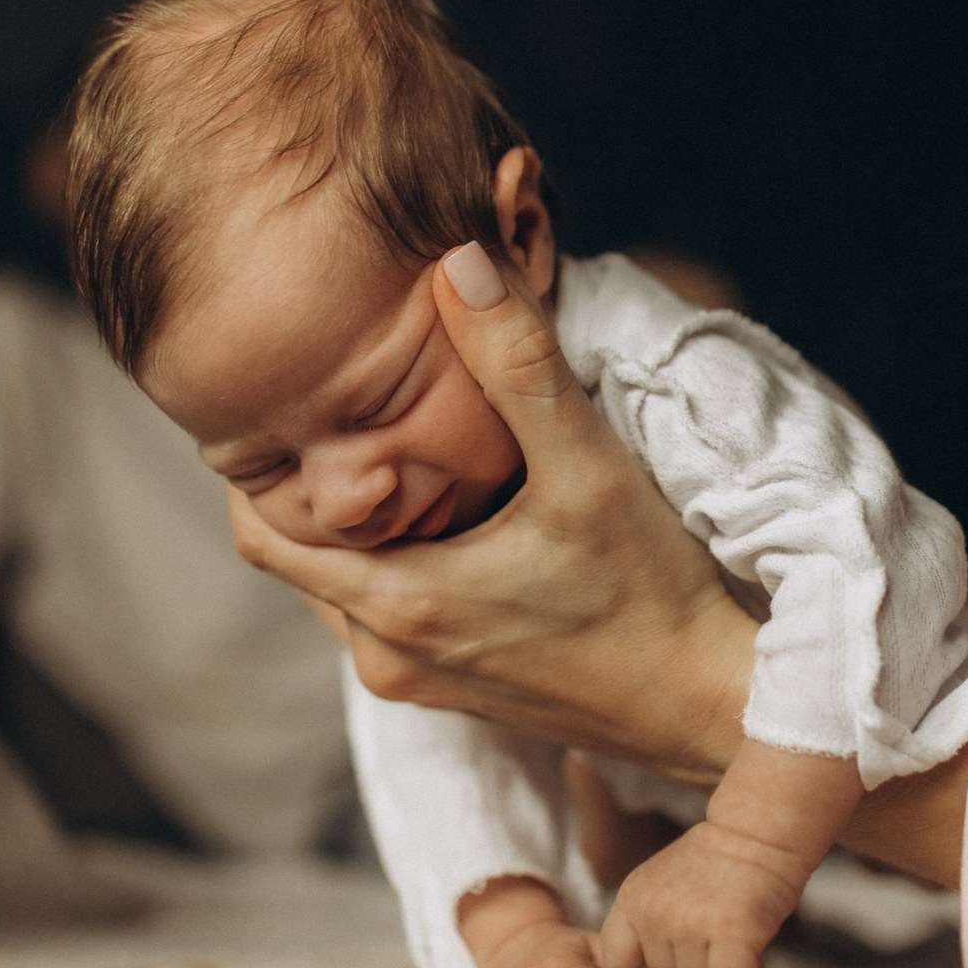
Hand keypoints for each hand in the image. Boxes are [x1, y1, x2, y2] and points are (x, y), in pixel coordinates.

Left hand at [228, 243, 754, 783]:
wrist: (707, 703)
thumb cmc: (652, 589)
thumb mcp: (587, 467)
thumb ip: (519, 365)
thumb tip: (458, 263)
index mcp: (400, 603)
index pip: (264, 535)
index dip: (260, 469)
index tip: (291, 407)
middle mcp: (390, 656)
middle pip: (299, 561)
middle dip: (310, 495)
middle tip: (343, 420)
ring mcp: (421, 683)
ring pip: (341, 592)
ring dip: (355, 533)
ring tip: (396, 466)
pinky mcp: (458, 693)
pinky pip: (386, 622)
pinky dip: (392, 569)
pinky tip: (450, 527)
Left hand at [598, 819, 806, 967]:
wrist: (754, 829)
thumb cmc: (714, 860)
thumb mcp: (659, 882)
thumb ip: (644, 921)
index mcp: (633, 899)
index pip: (616, 963)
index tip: (667, 957)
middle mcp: (655, 913)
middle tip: (716, 929)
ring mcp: (691, 923)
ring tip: (734, 932)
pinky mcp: (731, 931)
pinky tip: (753, 954)